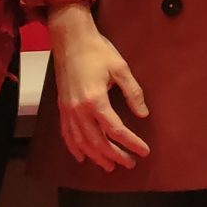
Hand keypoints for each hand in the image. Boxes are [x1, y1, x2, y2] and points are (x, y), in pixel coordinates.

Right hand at [45, 2, 150, 169]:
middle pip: (97, 141)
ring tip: (110, 166)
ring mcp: (67, 111)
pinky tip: (83, 156)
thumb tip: (143, 114)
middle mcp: (79, 110)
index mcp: (95, 100)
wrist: (70, 40)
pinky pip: (67, 135)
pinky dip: (75, 148)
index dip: (131, 143)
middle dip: (115, 155)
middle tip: (130, 163)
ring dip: (96, 156)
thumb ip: (133, 93)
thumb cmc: (98, 51)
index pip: (116, 130)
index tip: (144, 151)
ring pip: (81, 142)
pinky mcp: (62, 108)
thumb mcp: (121, 68)